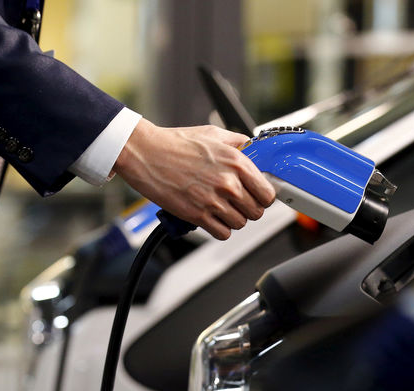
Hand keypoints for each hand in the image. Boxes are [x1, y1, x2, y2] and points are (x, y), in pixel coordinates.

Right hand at [113, 119, 274, 239]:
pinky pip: (223, 233)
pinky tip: (212, 218)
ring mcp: (213, 200)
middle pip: (256, 212)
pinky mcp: (197, 214)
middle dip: (248, 209)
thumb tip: (252, 147)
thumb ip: (237, 142)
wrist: (146, 153)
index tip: (256, 197)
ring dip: (233, 219)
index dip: (263, 197)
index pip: (267, 193)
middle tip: (236, 203)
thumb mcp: (213, 134)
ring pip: (240, 224)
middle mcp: (228, 182)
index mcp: (236, 162)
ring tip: (221, 209)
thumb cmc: (176, 143)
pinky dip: (220, 229)